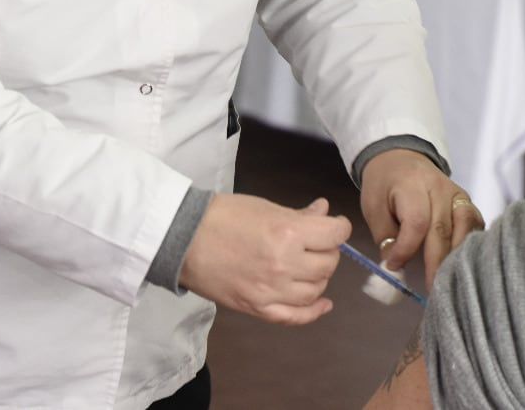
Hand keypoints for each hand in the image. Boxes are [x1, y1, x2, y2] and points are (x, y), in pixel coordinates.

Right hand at [179, 194, 350, 325]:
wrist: (184, 237)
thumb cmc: (224, 216)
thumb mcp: (266, 207)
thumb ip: (299, 215)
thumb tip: (324, 211)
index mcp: (288, 233)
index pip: (335, 235)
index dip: (340, 228)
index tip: (335, 226)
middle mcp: (284, 265)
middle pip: (328, 264)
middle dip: (328, 251)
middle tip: (316, 244)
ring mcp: (271, 290)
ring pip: (316, 290)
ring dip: (319, 277)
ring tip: (309, 266)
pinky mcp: (257, 308)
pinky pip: (295, 316)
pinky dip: (313, 312)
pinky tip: (323, 304)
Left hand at [360, 150, 484, 289]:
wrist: (400, 158)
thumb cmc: (384, 186)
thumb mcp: (373, 206)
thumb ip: (385, 236)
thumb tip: (397, 268)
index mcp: (412, 185)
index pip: (416, 222)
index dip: (406, 248)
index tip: (393, 266)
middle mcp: (441, 188)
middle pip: (443, 230)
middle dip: (436, 264)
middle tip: (432, 291)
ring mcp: (458, 195)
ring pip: (465, 228)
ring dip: (457, 257)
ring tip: (449, 281)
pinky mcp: (467, 202)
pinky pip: (474, 225)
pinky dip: (470, 246)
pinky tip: (462, 264)